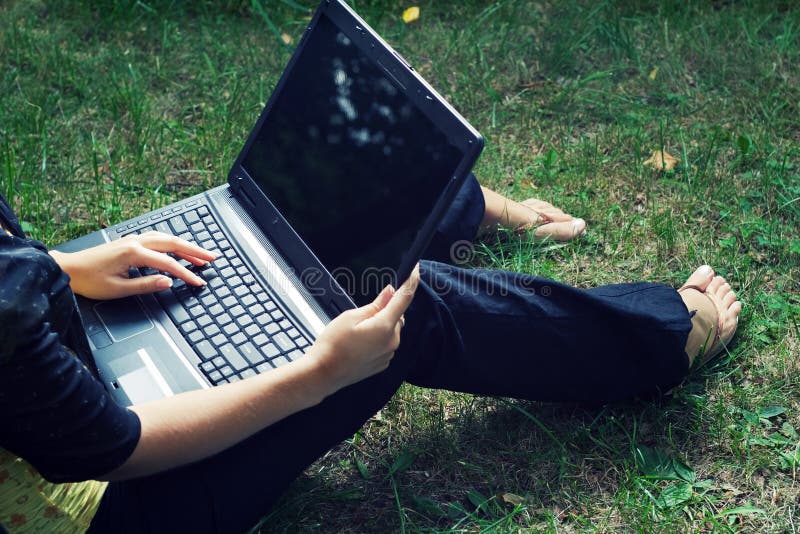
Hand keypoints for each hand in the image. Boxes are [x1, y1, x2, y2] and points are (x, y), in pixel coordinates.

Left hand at [50, 231, 216, 299]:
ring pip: (166, 238)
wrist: (68, 269)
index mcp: (134, 253)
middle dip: (195, 251)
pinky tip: (177, 247)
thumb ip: (146, 284)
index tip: (199, 282)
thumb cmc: (89, 280)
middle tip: (212, 258)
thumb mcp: (118, 289)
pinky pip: (157, 238)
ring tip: (200, 254)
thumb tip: (169, 282)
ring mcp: (133, 239)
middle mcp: (135, 242)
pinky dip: (172, 242)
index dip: (186, 274)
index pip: (169, 264)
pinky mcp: (130, 242)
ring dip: (185, 245)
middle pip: (173, 243)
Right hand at [308, 265, 419, 393]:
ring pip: (390, 330)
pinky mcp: (383, 363)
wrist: (323, 374)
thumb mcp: (351, 317)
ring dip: (379, 325)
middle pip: (396, 316)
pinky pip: (385, 343)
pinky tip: (358, 344)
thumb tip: (391, 293)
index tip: (415, 270)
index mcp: (385, 326)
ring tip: (355, 333)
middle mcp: (392, 341)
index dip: (411, 282)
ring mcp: (388, 354)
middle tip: (362, 314)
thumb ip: (375, 305)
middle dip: (385, 310)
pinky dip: (377, 338)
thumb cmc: (333, 345)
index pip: (404, 298)